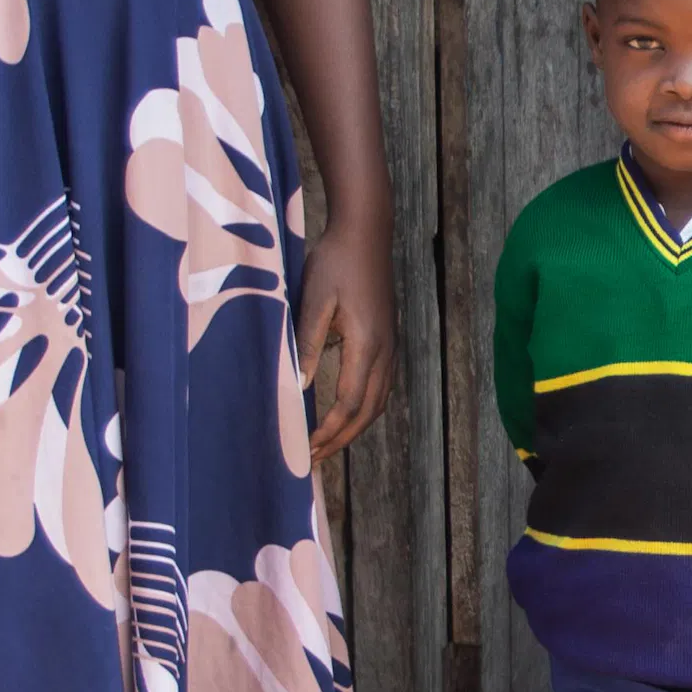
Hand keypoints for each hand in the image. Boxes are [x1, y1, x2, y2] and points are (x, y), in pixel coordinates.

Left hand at [297, 217, 396, 456]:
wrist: (366, 233)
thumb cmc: (335, 261)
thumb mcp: (314, 299)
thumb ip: (308, 343)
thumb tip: (301, 386)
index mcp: (366, 344)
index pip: (349, 402)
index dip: (330, 430)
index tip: (307, 448)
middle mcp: (384, 351)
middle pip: (368, 411)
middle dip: (342, 439)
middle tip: (314, 459)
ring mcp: (390, 346)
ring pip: (378, 402)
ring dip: (355, 427)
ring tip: (330, 444)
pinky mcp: (387, 339)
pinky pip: (381, 386)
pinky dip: (364, 409)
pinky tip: (347, 413)